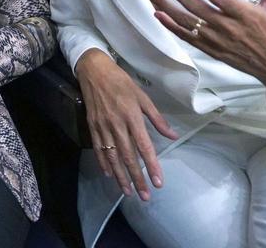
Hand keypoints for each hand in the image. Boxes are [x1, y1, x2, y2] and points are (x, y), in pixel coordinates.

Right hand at [75, 49, 177, 200]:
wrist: (94, 70)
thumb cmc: (121, 82)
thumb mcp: (142, 96)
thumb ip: (157, 118)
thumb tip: (173, 135)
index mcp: (132, 116)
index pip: (144, 146)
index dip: (151, 166)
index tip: (158, 182)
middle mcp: (117, 124)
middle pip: (128, 156)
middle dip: (137, 178)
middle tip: (145, 196)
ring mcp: (102, 126)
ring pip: (112, 157)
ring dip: (121, 176)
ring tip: (128, 192)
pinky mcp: (92, 126)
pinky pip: (98, 149)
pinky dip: (103, 163)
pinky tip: (109, 175)